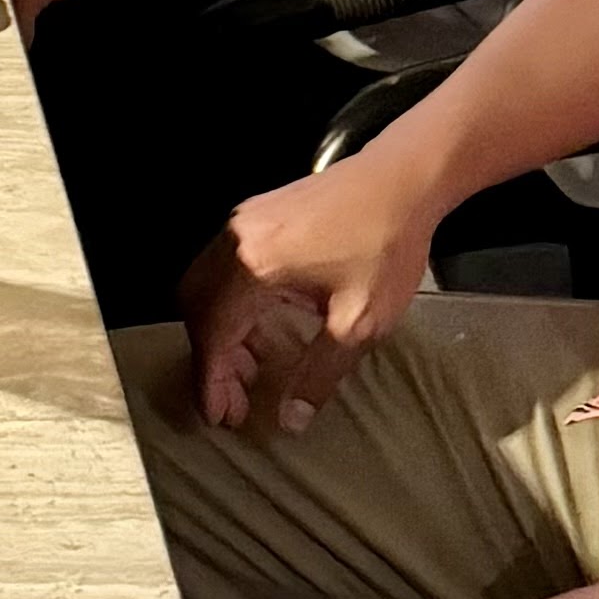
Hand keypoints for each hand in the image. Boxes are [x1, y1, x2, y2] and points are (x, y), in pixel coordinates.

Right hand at [184, 142, 441, 437]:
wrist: (402, 178)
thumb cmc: (384, 246)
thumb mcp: (359, 322)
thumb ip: (319, 374)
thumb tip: (291, 419)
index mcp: (253, 266)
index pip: (212, 333)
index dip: (211, 381)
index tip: (219, 417)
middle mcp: (236, 240)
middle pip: (197, 310)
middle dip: (211, 360)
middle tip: (233, 402)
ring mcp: (243, 223)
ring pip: (206, 288)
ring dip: (218, 333)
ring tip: (248, 372)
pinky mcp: (256, 216)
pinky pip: (224, 268)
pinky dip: (230, 306)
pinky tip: (260, 329)